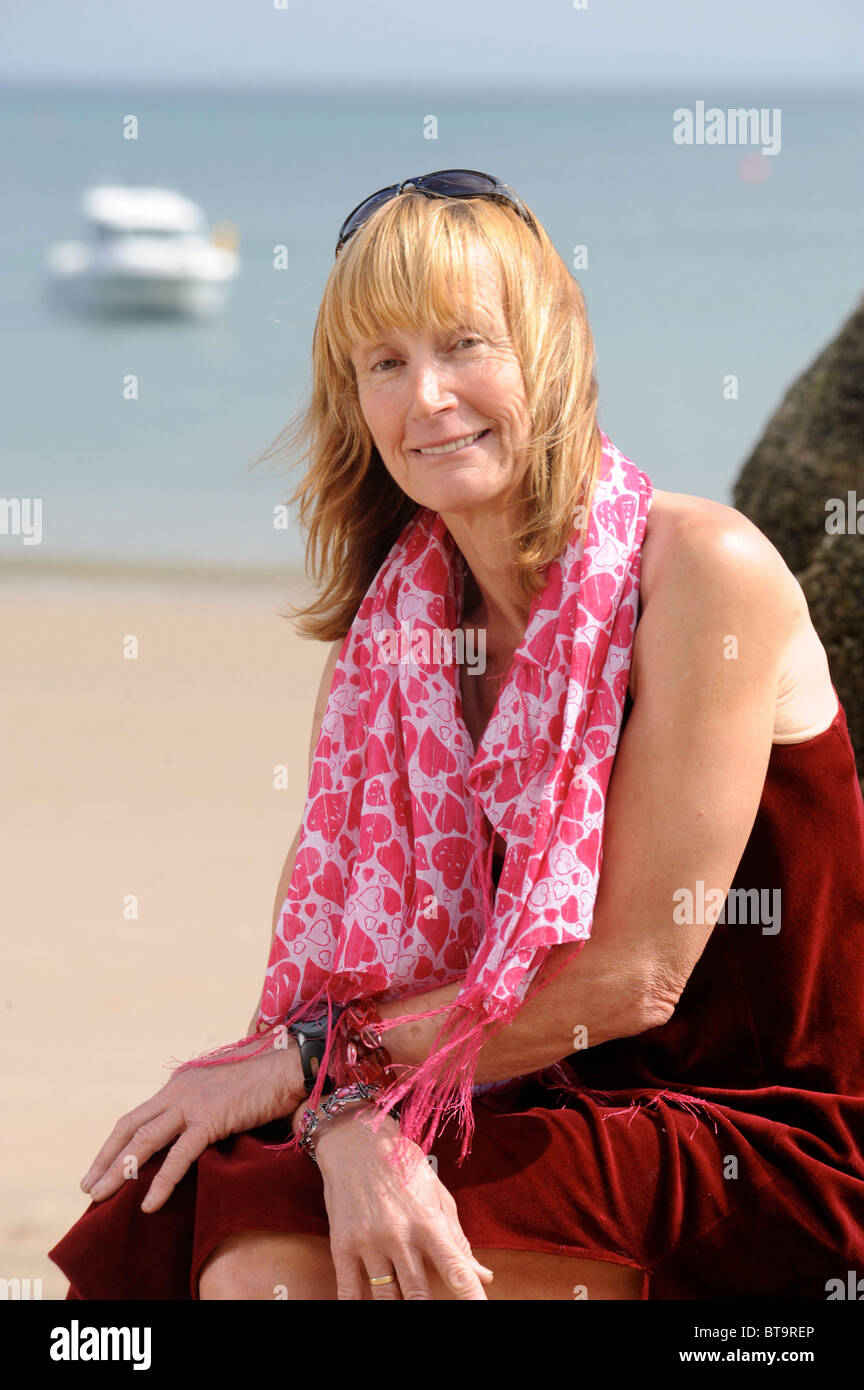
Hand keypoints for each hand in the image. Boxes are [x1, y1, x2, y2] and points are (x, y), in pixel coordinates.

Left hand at [81, 1033, 303, 1212]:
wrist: (289, 1069)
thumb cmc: (263, 1081)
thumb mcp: (221, 1091)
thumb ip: (202, 1106)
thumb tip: (192, 1132)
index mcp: (180, 1082)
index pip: (139, 1114)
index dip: (116, 1142)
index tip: (101, 1165)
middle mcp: (178, 1089)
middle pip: (130, 1126)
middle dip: (106, 1157)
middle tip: (87, 1185)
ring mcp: (192, 1103)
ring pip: (144, 1140)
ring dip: (119, 1170)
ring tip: (100, 1197)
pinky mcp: (210, 1119)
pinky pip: (179, 1155)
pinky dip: (161, 1181)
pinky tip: (150, 1203)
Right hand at [311, 1104, 493, 1299]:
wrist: (354, 1139)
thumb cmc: (402, 1164)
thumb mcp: (436, 1193)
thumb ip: (458, 1239)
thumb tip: (483, 1277)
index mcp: (428, 1220)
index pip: (455, 1268)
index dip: (471, 1296)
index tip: (482, 1310)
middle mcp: (399, 1234)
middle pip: (419, 1293)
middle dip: (428, 1307)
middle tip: (436, 1309)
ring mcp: (368, 1241)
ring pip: (386, 1297)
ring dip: (398, 1307)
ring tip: (406, 1303)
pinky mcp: (342, 1244)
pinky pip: (348, 1289)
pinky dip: (356, 1305)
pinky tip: (366, 1307)